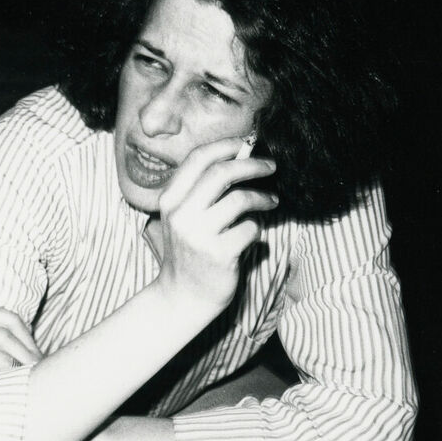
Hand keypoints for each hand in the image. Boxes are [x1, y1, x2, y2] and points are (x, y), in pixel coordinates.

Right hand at [153, 136, 277, 314]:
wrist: (183, 296)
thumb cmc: (189, 252)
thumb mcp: (183, 217)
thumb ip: (201, 190)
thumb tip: (239, 156)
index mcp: (170, 200)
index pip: (199, 159)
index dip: (227, 146)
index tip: (247, 143)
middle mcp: (181, 214)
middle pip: (222, 173)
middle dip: (252, 164)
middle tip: (270, 166)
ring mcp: (199, 235)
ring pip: (240, 199)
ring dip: (262, 197)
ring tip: (271, 201)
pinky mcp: (219, 254)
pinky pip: (250, 229)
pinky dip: (257, 228)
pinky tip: (253, 234)